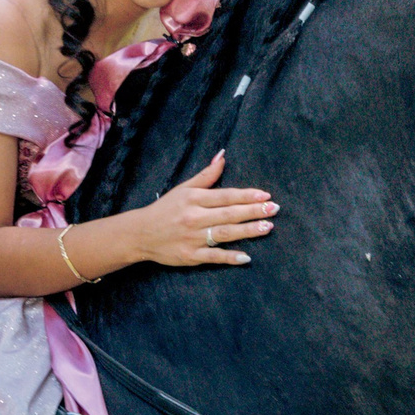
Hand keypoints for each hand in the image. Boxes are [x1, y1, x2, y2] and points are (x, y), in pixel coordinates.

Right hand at [115, 152, 276, 268]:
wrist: (141, 233)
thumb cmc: (165, 209)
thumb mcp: (183, 188)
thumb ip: (206, 175)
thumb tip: (223, 156)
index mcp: (193, 199)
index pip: (225, 196)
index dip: (246, 195)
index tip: (265, 195)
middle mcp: (194, 217)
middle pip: (229, 214)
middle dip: (253, 211)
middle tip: (274, 209)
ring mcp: (193, 238)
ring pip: (225, 233)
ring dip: (248, 231)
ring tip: (268, 227)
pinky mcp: (191, 255)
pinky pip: (214, 256)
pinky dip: (229, 257)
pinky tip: (246, 257)